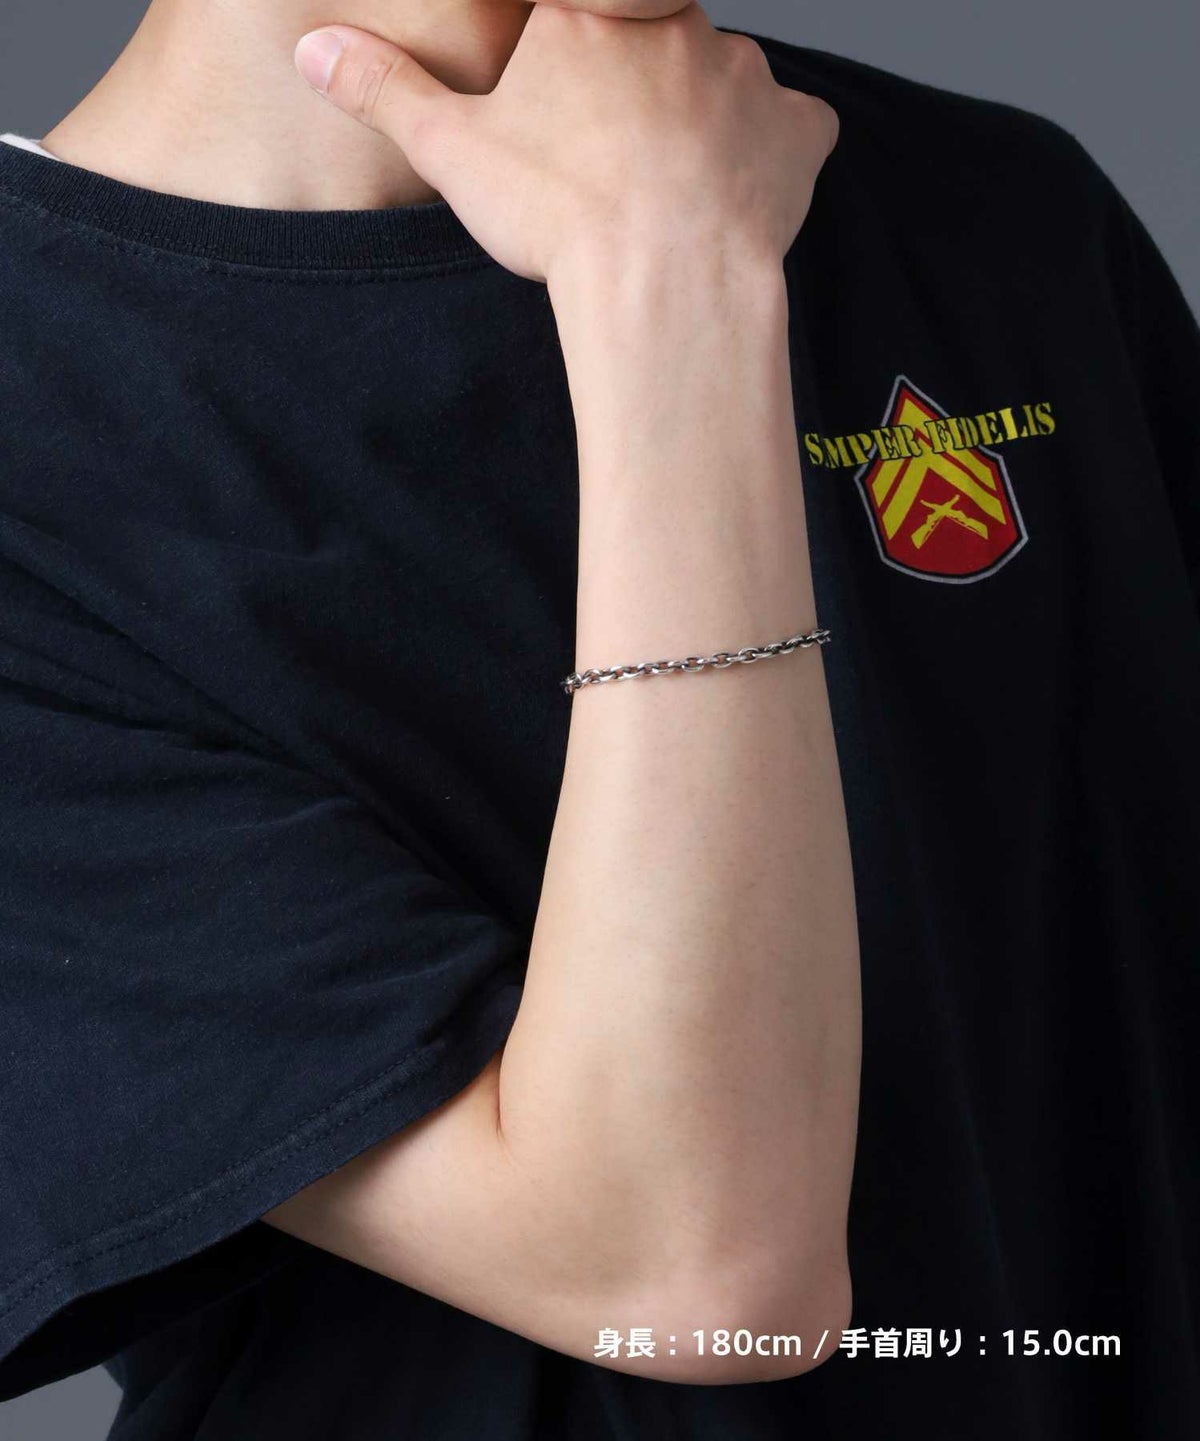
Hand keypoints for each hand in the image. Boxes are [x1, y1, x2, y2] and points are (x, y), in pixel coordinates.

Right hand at [294, 4, 838, 287]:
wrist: (659, 278)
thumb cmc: (559, 213)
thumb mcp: (451, 149)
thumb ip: (386, 89)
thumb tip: (314, 51)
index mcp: (586, 14)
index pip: (578, 14)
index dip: (568, 66)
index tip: (562, 114)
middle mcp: (672, 24)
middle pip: (651, 39)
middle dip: (634, 91)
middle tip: (609, 165)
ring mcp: (743, 73)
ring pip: (721, 80)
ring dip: (700, 120)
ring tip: (667, 191)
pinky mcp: (795, 131)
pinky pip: (794, 129)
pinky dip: (775, 155)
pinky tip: (741, 197)